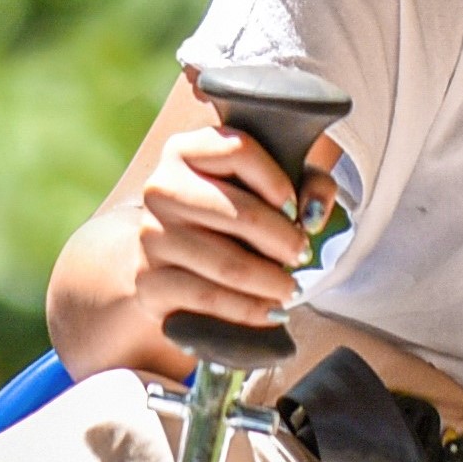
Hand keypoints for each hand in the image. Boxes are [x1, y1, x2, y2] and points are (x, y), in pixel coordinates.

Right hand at [97, 122, 318, 346]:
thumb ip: (309, 183)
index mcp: (186, 150)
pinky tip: (272, 311)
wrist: (172, 262)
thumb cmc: (231, 214)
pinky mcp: (149, 281)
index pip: (239, 152)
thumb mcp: (271, 184)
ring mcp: (151, 236)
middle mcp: (161, 188)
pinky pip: (209, 297)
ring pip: (228, 262)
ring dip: (272, 281)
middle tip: (303, 256)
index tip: (296, 210)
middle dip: (284, 241)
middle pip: (240, 212)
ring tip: (292, 287)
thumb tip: (313, 214)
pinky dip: (249, 309)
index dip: (278, 182)